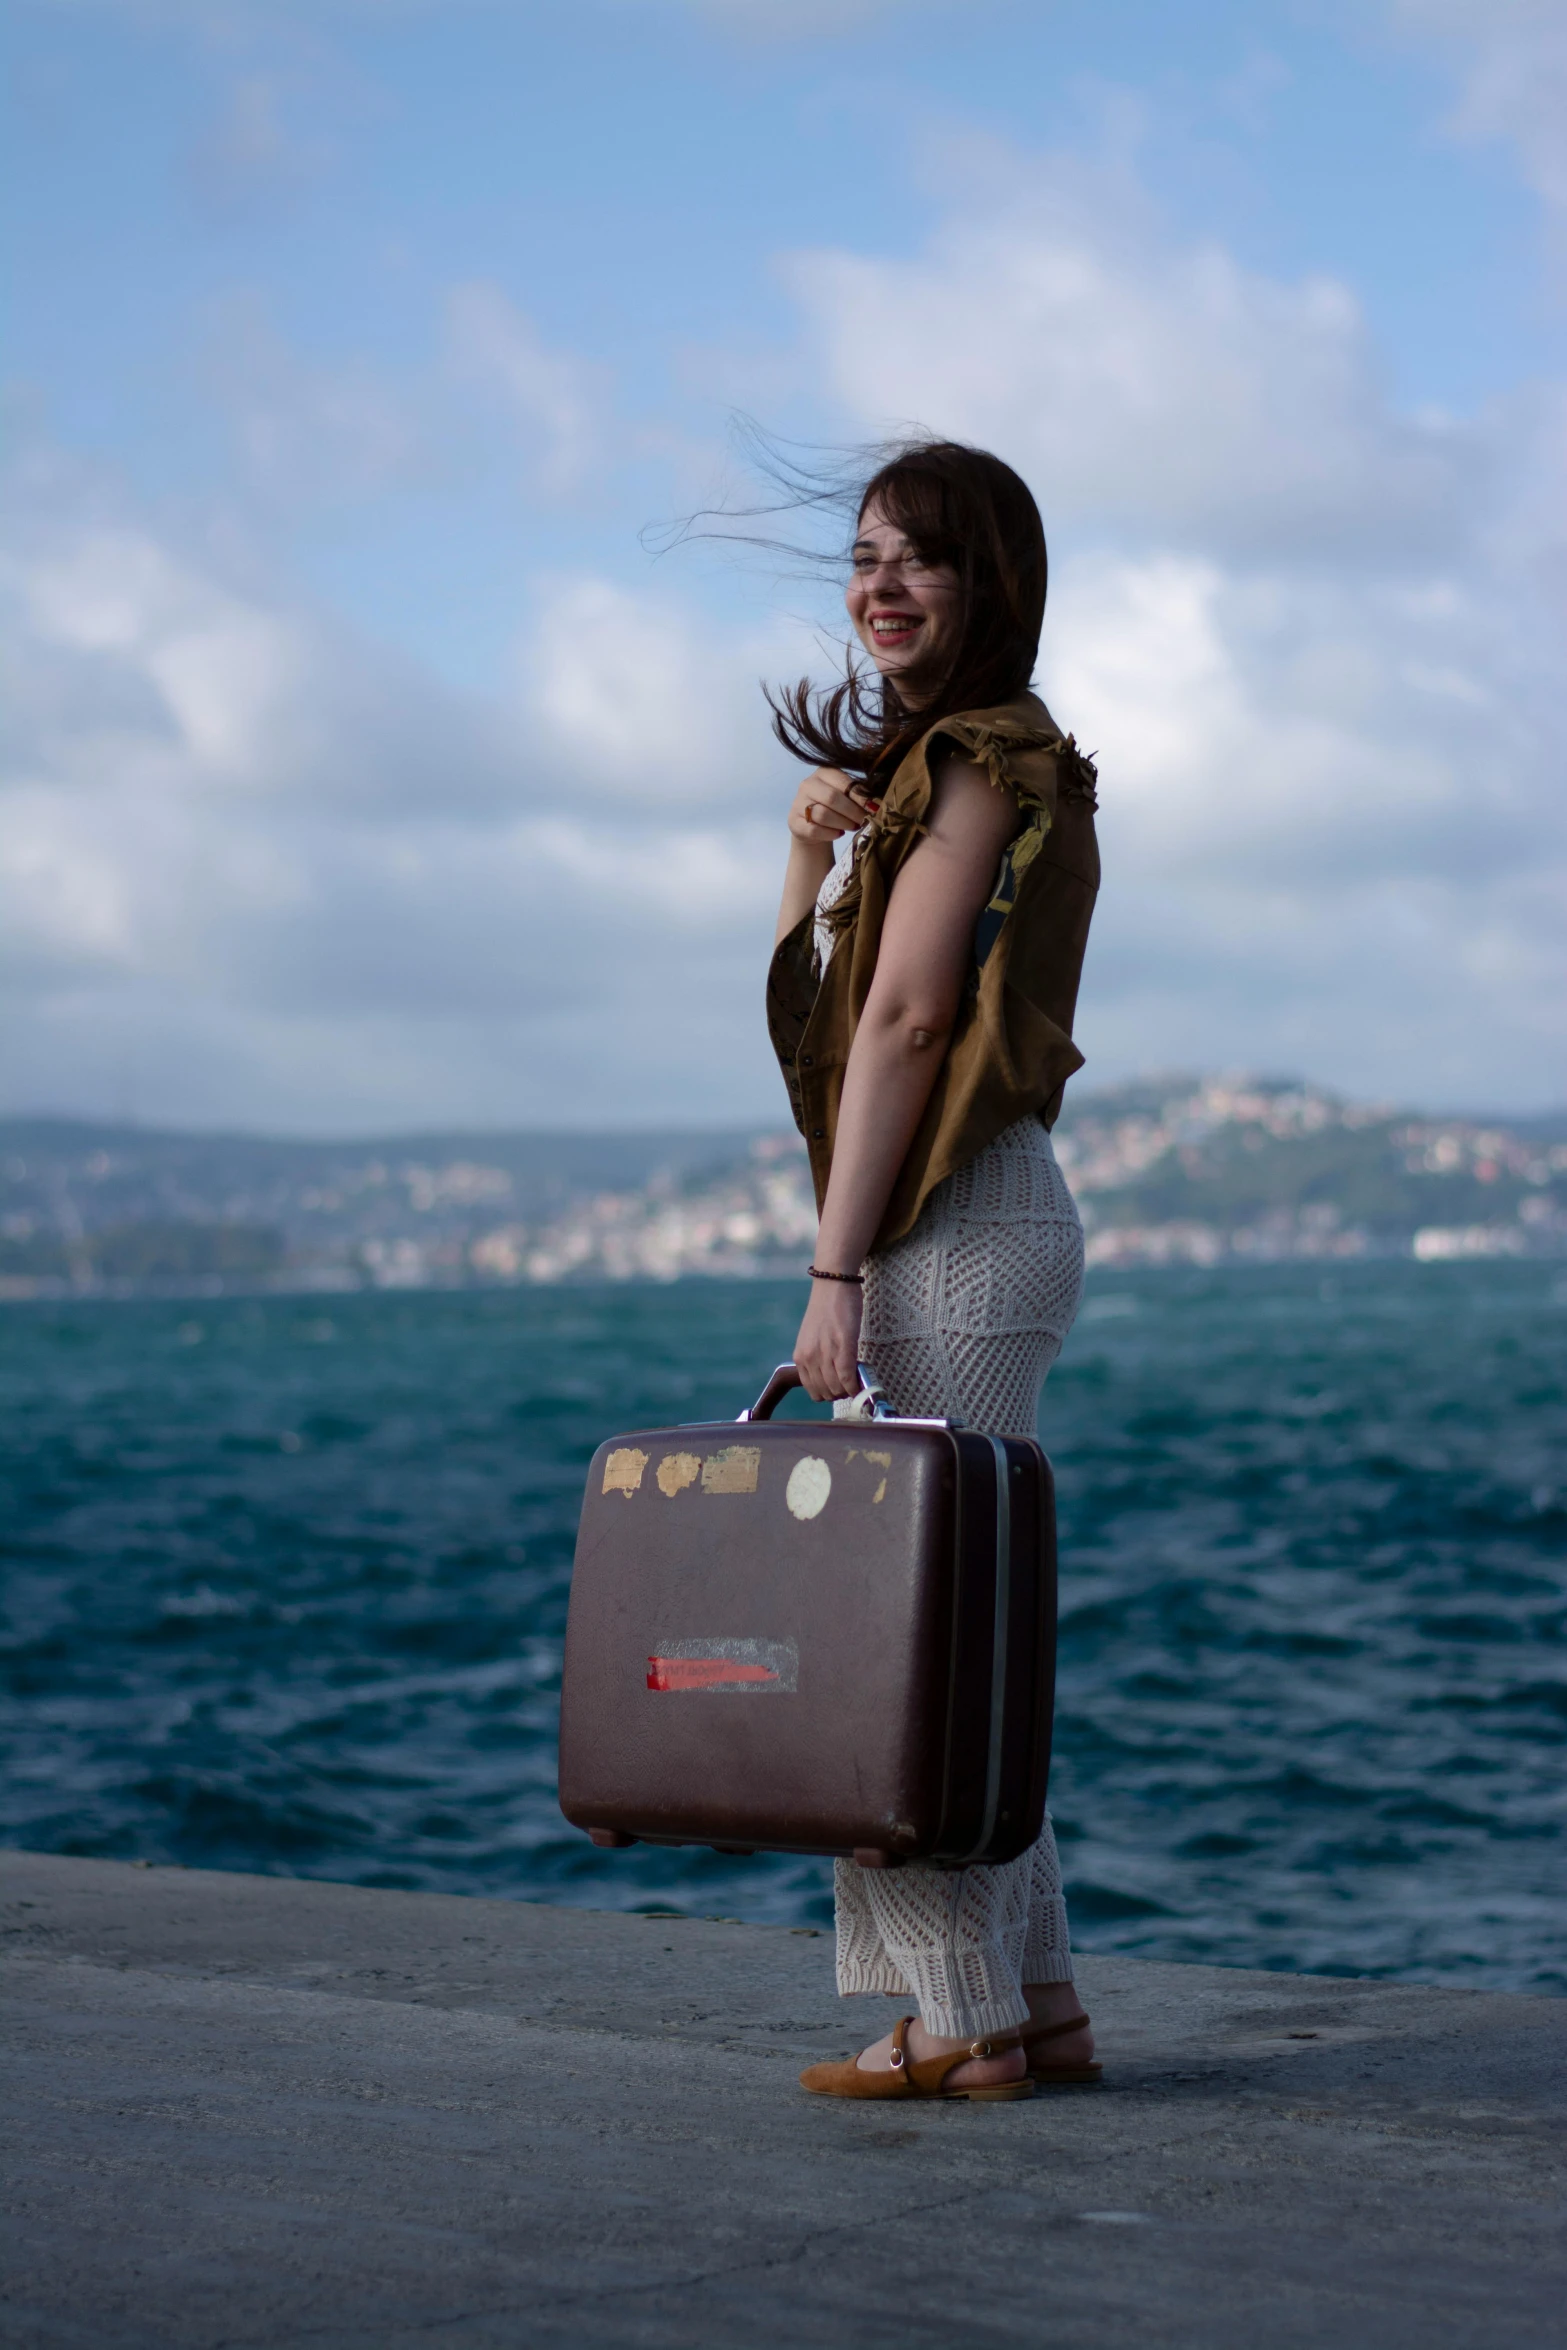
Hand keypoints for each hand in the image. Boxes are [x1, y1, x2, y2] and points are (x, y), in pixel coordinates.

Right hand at [786, 766, 877, 851]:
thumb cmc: (835, 807)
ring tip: (853, 827)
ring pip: (823, 814)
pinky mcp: (793, 822)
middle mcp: (808, 784)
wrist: (812, 826)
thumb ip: (858, 794)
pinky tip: (838, 834)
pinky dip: (830, 834)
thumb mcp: (846, 795)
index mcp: (823, 772)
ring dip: (843, 823)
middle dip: (852, 811)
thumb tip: (876, 804)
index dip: (860, 796)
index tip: (873, 808)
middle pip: (832, 797)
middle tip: (863, 820)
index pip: (843, 782)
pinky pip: (814, 829)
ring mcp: (798, 803)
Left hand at [793, 1277, 863, 1401]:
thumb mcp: (813, 1338)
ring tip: (857, 1378)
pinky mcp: (842, 1346)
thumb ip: (816, 1357)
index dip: (829, 1394)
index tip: (840, 1388)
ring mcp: (825, 1353)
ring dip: (849, 1390)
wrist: (833, 1283)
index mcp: (800, 1357)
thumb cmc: (827, 1309)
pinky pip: (848, 1377)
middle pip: (826, 1394)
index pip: (813, 1391)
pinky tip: (862, 1381)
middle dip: (840, 1393)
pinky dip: (856, 1385)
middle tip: (852, 1382)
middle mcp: (809, 1358)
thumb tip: (828, 1377)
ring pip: (837, 1389)